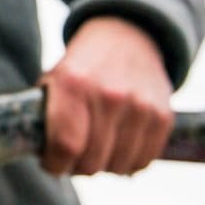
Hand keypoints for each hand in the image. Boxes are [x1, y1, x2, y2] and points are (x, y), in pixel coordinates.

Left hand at [39, 16, 173, 175]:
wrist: (126, 37)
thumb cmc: (82, 68)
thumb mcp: (54, 80)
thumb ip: (45, 117)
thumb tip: (42, 157)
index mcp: (73, 84)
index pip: (65, 146)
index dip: (55, 165)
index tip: (52, 164)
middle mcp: (109, 95)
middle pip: (91, 162)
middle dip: (77, 167)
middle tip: (74, 157)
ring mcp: (139, 106)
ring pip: (117, 167)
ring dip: (104, 166)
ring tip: (97, 149)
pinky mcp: (162, 116)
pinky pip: (143, 161)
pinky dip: (129, 163)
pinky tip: (119, 147)